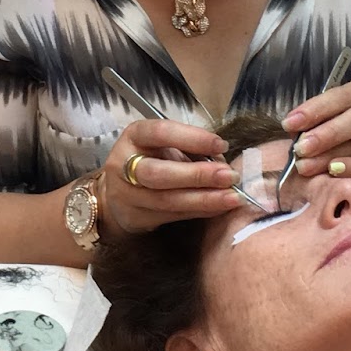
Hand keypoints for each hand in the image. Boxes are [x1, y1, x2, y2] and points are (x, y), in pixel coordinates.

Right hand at [100, 119, 239, 235]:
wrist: (119, 193)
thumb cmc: (151, 160)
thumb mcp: (164, 145)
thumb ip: (189, 149)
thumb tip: (222, 162)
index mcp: (134, 136)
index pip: (161, 133)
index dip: (193, 138)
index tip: (222, 145)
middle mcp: (123, 164)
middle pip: (158, 173)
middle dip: (198, 175)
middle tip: (229, 176)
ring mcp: (126, 194)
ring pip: (166, 200)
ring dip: (203, 199)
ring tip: (231, 198)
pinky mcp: (135, 218)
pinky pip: (172, 215)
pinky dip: (199, 212)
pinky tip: (218, 208)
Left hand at [281, 75, 350, 195]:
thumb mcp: (342, 114)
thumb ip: (322, 118)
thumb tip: (294, 131)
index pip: (343, 95)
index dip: (316, 109)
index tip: (289, 123)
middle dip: (325, 134)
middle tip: (300, 148)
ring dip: (330, 155)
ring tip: (306, 165)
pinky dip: (350, 167)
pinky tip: (332, 171)